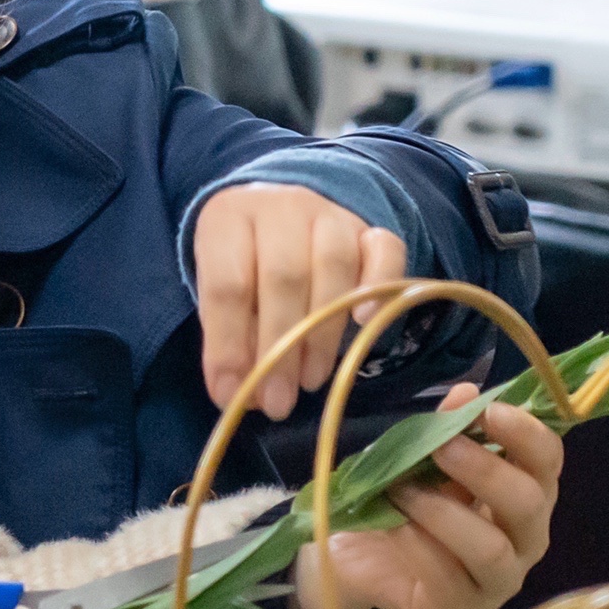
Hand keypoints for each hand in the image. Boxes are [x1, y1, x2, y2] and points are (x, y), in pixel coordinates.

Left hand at [195, 184, 405, 420]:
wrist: (277, 216)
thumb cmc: (243, 267)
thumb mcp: (221, 298)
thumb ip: (229, 341)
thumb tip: (239, 396)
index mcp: (228, 218)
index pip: (228, 283)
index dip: (228, 345)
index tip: (232, 394)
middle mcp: (281, 207)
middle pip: (284, 276)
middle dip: (281, 347)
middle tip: (278, 401)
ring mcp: (329, 213)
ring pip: (334, 265)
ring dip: (323, 333)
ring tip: (310, 380)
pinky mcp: (369, 229)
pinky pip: (386, 250)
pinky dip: (379, 285)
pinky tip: (364, 323)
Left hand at [297, 389, 558, 608]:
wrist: (359, 556)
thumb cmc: (406, 500)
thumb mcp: (423, 459)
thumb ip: (448, 428)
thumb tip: (466, 392)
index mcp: (527, 491)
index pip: (548, 461)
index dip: (525, 434)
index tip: (488, 411)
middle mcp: (526, 538)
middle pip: (530, 504)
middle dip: (485, 471)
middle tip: (441, 446)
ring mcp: (500, 580)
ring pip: (492, 549)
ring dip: (444, 513)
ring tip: (403, 489)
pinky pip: (449, 578)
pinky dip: (419, 546)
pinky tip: (393, 525)